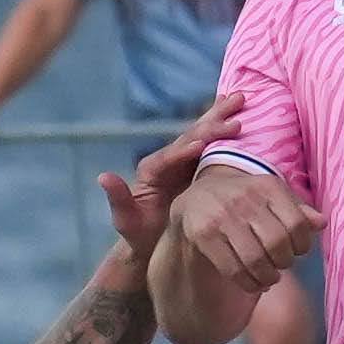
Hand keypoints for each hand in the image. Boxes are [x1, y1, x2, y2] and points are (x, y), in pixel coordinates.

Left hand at [97, 93, 241, 261]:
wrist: (153, 245)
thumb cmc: (139, 236)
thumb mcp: (126, 220)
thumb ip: (118, 199)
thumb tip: (103, 176)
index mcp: (151, 170)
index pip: (168, 156)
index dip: (183, 150)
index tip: (201, 145)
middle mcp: (168, 160)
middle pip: (190, 137)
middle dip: (210, 123)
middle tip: (232, 108)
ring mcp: (184, 162)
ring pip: (203, 135)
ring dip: (220, 117)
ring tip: (239, 98)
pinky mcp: (198, 168)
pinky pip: (213, 147)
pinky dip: (225, 130)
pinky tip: (239, 114)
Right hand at [169, 159, 320, 296]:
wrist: (195, 198)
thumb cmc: (244, 200)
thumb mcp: (271, 197)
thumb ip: (297, 210)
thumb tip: (321, 223)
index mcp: (266, 185)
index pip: (298, 224)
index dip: (303, 246)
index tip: (297, 251)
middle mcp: (244, 197)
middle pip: (277, 243)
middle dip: (284, 262)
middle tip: (280, 265)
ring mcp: (221, 216)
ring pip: (256, 260)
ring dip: (268, 277)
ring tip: (269, 278)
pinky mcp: (203, 235)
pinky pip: (233, 269)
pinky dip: (249, 283)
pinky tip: (252, 283)